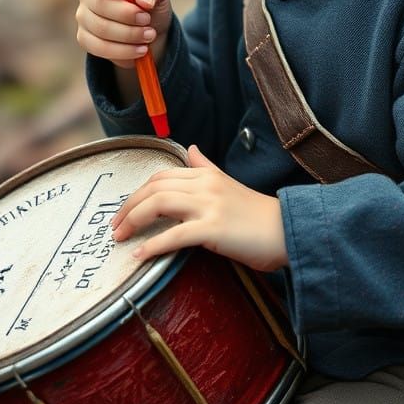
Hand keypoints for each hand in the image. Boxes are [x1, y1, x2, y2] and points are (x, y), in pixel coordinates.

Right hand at [75, 0, 171, 69]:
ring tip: (149, 35)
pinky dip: (123, 51)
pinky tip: (140, 49)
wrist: (149, 32)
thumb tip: (143, 0)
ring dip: (129, 34)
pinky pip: (99, 47)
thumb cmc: (151, 5)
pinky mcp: (84, 39)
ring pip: (101, 28)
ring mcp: (84, 17)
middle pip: (99, 4)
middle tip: (147, 19)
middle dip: (127, 15)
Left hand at [110, 145, 288, 272]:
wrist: (288, 231)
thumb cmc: (258, 215)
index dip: (138, 193)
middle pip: (154, 188)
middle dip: (128, 206)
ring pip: (159, 204)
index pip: (161, 176)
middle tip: (114, 226)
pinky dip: (153, 244)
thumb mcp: (228, 184)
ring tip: (120, 237)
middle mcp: (205, 185)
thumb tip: (190, 150)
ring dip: (133, 220)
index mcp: (206, 175)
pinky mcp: (214, 229)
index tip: (125, 210)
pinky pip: (175, 235)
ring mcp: (209, 206)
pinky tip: (140, 254)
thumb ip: (206, 167)